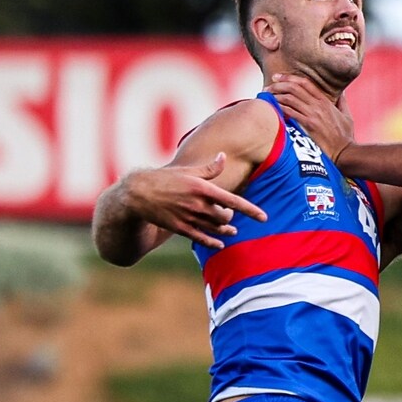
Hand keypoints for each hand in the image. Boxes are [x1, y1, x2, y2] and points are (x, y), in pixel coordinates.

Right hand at [122, 153, 266, 248]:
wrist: (137, 193)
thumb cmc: (165, 178)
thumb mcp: (188, 171)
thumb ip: (209, 168)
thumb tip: (224, 157)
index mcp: (202, 189)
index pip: (234, 201)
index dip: (251, 210)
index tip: (264, 218)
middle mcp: (198, 205)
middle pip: (225, 217)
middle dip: (231, 218)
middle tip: (230, 215)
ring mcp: (188, 218)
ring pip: (215, 229)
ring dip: (225, 231)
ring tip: (232, 231)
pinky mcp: (179, 228)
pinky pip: (201, 239)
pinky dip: (213, 242)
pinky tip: (220, 244)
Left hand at [266, 72, 354, 159]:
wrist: (345, 152)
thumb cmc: (346, 136)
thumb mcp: (347, 116)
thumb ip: (342, 102)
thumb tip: (342, 92)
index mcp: (325, 101)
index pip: (305, 83)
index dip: (289, 77)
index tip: (277, 77)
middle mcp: (318, 105)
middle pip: (294, 88)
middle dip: (278, 85)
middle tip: (268, 87)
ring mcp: (313, 114)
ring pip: (290, 98)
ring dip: (276, 96)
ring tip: (266, 97)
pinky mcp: (308, 125)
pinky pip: (290, 112)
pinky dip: (280, 108)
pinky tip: (272, 108)